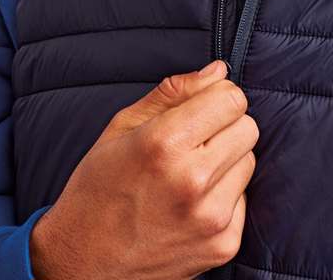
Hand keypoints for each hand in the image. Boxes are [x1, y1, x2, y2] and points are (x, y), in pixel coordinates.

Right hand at [30, 60, 258, 279]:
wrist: (82, 261)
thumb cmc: (98, 186)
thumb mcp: (123, 126)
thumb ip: (174, 91)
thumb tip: (219, 71)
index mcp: (165, 143)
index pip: (232, 98)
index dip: (218, 96)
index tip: (202, 105)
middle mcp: (193, 180)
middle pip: (248, 127)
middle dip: (225, 124)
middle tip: (194, 138)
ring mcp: (212, 217)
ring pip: (249, 160)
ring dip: (227, 158)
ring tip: (190, 170)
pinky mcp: (223, 244)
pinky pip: (244, 196)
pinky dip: (225, 192)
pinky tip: (193, 199)